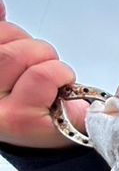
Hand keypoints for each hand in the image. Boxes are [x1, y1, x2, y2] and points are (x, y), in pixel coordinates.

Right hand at [0, 0, 83, 147]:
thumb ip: (4, 37)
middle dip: (32, 49)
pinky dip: (60, 74)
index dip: (9, 33)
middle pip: (3, 48)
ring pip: (20, 55)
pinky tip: (60, 90)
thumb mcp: (15, 63)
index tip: (20, 44)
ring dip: (48, 61)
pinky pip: (42, 75)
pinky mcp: (18, 120)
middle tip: (44, 67)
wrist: (60, 137)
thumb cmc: (36, 98)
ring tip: (52, 81)